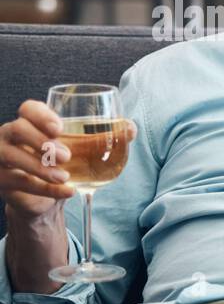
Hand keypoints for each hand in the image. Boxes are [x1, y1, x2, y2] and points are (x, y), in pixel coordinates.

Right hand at [1, 101, 137, 220]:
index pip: (28, 108)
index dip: (41, 114)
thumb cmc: (66, 163)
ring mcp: (2, 159)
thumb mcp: (85, 149)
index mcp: (31, 123)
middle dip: (40, 141)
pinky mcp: (2, 181)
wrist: (49, 194)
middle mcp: (10, 137)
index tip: (60, 128)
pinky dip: (46, 189)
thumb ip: (108, 136)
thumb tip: (130, 127)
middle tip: (66, 156)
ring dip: (40, 167)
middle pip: (16, 129)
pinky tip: (69, 192)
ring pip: (12, 157)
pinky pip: (20, 184)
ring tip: (65, 176)